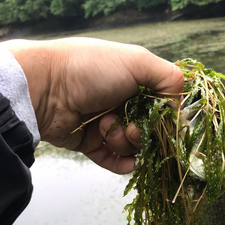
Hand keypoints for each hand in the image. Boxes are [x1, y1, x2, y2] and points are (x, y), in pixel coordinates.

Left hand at [2, 38, 183, 173]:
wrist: (44, 87)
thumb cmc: (90, 68)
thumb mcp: (137, 62)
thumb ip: (169, 78)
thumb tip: (180, 106)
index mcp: (135, 81)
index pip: (163, 104)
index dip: (166, 116)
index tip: (163, 120)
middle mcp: (123, 102)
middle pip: (150, 129)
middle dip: (145, 132)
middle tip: (132, 127)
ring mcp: (107, 124)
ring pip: (133, 146)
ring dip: (125, 142)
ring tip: (107, 128)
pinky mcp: (91, 143)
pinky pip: (114, 161)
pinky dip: (122, 163)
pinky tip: (128, 163)